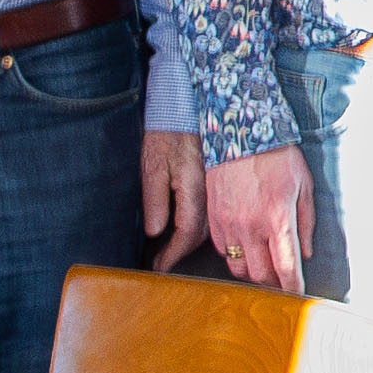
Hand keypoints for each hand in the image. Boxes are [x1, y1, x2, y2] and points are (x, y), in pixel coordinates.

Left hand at [141, 123, 205, 267]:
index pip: (186, 233)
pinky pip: (215, 210)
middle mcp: (212, 191)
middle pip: (202, 234)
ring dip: (193, 240)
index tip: (159, 267)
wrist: (189, 104)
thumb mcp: (153, 164)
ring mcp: (218, 186)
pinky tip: (192, 226)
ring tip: (175, 249)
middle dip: (181, 252)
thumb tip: (155, 231)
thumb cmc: (168, 131)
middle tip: (163, 262)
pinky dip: (203, 224)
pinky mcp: (219, 180)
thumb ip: (155, 199)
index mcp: (194, 188)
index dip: (172, 254)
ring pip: (213, 224)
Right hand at [205, 148, 318, 290]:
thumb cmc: (278, 156)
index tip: (297, 295)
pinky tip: (245, 247)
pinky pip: (224, 250)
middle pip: (261, 275)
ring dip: (253, 273)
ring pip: (239, 267)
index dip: (293, 287)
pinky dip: (235, 255)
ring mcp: (230, 224)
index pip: (287, 267)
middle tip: (281, 283)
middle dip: (273, 284)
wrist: (241, 133)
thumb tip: (305, 252)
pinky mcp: (214, 219)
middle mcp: (252, 226)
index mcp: (279, 218)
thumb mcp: (304, 184)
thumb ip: (306, 222)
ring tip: (263, 268)